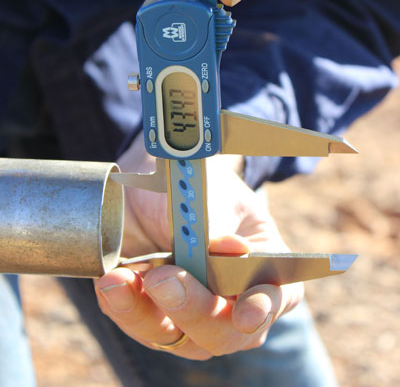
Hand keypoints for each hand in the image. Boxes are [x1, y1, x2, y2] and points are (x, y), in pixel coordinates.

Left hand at [94, 142, 302, 358]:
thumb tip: (233, 251)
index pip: (277, 298)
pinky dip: (122, 306)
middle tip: (164, 279)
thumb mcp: (212, 195)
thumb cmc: (197, 187)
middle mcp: (230, 302)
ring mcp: (189, 314)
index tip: (245, 313)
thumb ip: (218, 226)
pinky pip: (136, 323)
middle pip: (224, 333)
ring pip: (177, 338)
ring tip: (121, 280)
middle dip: (194, 310)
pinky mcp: (150, 314)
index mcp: (263, 267)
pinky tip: (112, 280)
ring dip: (146, 313)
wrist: (153, 183)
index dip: (263, 309)